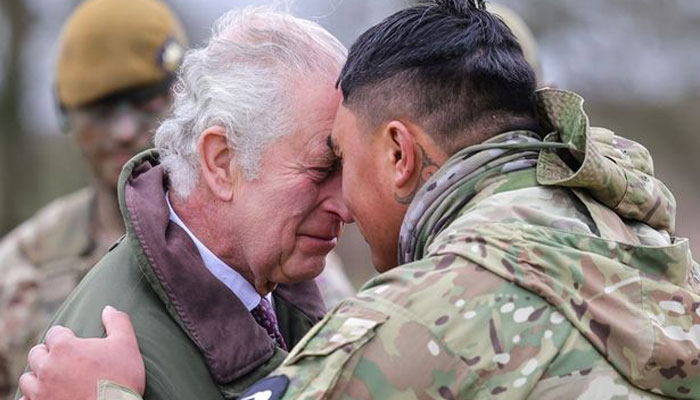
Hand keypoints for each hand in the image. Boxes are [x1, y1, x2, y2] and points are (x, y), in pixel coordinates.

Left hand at [18, 306, 144, 399]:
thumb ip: (117, 321)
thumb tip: (108, 309)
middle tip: (64, 360)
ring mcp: (41, 391)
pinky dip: (33, 398)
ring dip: (38, 376)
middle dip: (48, 354)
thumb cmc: (121, 378)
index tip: (74, 342)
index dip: (65, 336)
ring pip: (27, 379)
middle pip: (37, 354)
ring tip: (53, 379)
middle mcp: (48, 367)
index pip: (54, 333)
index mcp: (65, 347)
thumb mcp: (126, 344)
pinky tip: (48, 396)